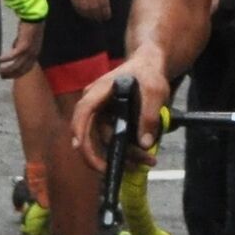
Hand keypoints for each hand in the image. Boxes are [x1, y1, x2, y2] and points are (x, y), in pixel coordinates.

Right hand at [0, 16, 44, 80]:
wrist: (34, 17)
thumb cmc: (30, 26)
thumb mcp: (26, 39)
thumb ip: (20, 45)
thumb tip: (13, 48)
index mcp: (35, 54)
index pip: (27, 69)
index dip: (17, 74)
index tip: (9, 76)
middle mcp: (33, 54)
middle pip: (22, 69)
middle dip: (11, 74)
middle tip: (1, 77)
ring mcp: (29, 51)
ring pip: (17, 65)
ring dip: (7, 69)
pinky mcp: (24, 45)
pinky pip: (13, 55)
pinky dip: (5, 59)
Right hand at [62, 0, 109, 21]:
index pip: (103, 1)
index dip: (105, 10)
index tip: (107, 16)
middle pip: (95, 6)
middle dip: (98, 14)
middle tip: (101, 20)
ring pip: (86, 7)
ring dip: (90, 14)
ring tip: (92, 19)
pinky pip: (76, 3)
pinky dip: (80, 10)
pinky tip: (83, 14)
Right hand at [70, 52, 171, 171]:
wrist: (150, 68)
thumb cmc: (148, 74)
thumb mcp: (155, 91)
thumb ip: (149, 115)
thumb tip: (145, 144)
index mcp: (99, 92)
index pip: (83, 112)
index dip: (79, 130)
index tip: (79, 148)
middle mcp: (95, 105)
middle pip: (97, 134)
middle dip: (112, 154)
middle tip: (133, 166)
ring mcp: (102, 115)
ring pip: (108, 141)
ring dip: (125, 155)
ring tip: (148, 160)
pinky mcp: (111, 123)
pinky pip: (115, 140)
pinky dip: (127, 150)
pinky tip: (143, 156)